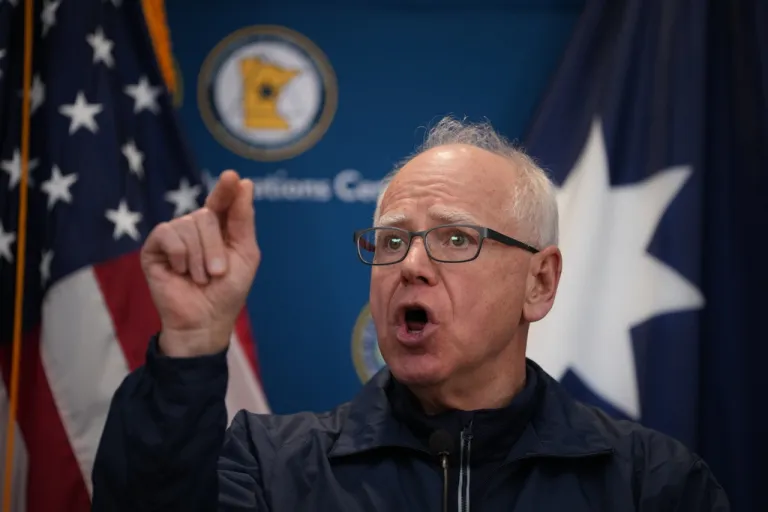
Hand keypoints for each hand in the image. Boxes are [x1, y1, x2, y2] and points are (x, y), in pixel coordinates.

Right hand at [141, 170, 259, 356]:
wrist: (205, 321)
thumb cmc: (228, 291)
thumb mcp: (245, 253)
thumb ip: (243, 219)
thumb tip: (244, 182)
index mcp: (219, 227)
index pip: (222, 199)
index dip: (226, 188)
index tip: (233, 177)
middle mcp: (195, 227)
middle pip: (205, 215)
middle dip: (215, 247)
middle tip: (217, 273)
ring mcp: (173, 236)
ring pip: (187, 225)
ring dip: (199, 257)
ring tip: (200, 278)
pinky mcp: (154, 248)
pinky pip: (167, 234)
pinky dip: (180, 255)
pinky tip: (180, 272)